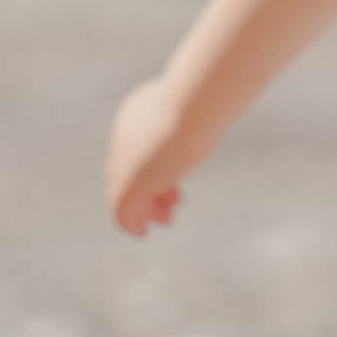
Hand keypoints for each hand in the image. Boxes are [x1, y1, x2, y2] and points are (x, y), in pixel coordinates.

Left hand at [106, 76, 193, 234]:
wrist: (192, 107)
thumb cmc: (204, 103)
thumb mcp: (200, 108)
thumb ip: (199, 113)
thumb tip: (216, 109)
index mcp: (136, 113)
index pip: (136, 146)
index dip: (154, 165)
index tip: (176, 179)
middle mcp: (123, 134)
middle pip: (126, 169)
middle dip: (148, 188)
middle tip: (171, 203)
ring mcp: (123, 160)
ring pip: (122, 190)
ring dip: (143, 208)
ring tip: (166, 220)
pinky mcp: (129, 183)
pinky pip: (120, 210)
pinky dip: (130, 223)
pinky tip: (141, 233)